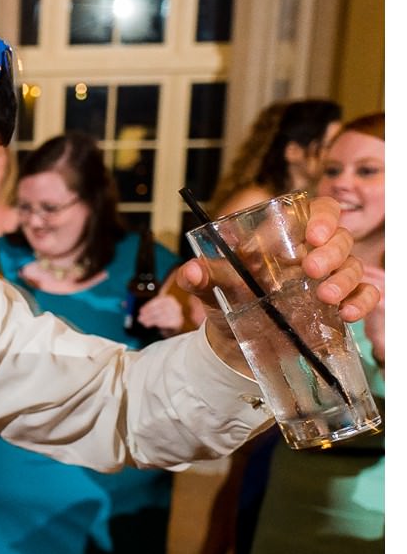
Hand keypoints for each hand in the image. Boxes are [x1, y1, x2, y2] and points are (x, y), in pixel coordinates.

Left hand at [135, 290, 184, 333]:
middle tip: (140, 319)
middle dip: (148, 314)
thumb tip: (124, 304)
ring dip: (151, 320)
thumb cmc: (160, 315)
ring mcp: (177, 313)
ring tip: (144, 323)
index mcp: (168, 298)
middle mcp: (175, 305)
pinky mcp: (177, 322)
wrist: (172, 325)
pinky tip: (153, 325)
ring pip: (162, 316)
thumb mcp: (152, 309)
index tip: (140, 311)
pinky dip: (158, 324)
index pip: (158, 300)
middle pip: (160, 308)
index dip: (148, 306)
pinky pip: (167, 322)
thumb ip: (141, 306)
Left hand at [178, 195, 381, 368]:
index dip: (320, 218)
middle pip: (339, 237)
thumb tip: (189, 271)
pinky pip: (365, 295)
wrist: (235, 341)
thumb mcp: (213, 289)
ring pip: (353, 265)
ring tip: (325, 296)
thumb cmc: (228, 300)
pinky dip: (362, 301)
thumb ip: (203, 278)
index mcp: (286, 238)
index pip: (316, 212)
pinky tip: (346, 313)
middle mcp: (312, 253)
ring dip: (344, 278)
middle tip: (312, 268)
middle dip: (331, 250)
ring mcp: (329, 278)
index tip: (311, 235)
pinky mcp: (338, 304)